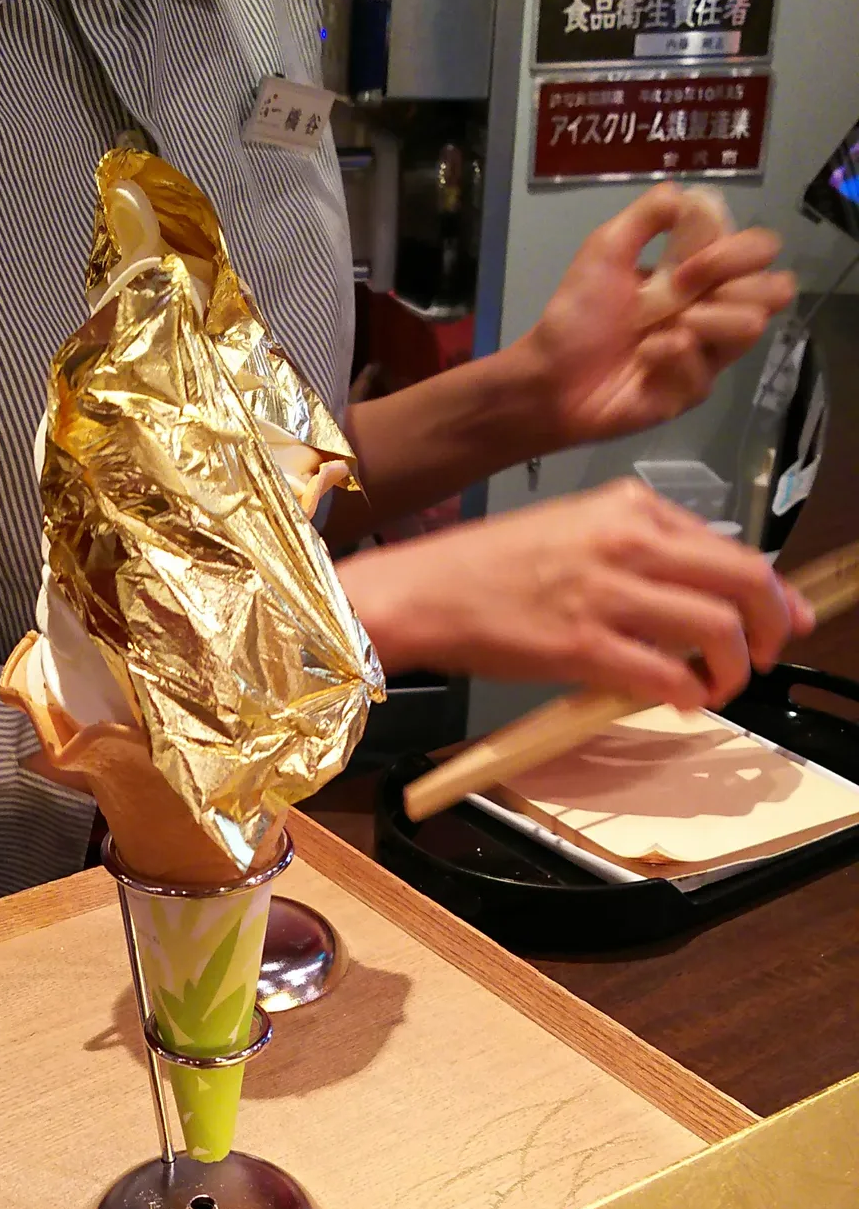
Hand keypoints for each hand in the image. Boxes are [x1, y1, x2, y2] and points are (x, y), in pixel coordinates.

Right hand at [342, 480, 814, 709]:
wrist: (425, 591)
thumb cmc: (491, 567)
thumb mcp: (576, 528)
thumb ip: (639, 549)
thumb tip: (697, 591)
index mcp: (631, 506)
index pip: (732, 546)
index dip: (771, 592)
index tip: (783, 618)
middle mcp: (630, 540)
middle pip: (745, 581)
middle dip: (769, 628)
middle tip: (763, 656)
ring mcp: (608, 593)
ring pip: (718, 629)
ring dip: (734, 668)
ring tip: (719, 686)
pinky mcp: (584, 645)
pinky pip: (667, 675)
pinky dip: (689, 695)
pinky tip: (682, 701)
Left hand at [523, 187, 796, 446]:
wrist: (550, 376)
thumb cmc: (577, 314)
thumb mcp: (606, 249)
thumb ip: (647, 216)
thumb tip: (686, 194)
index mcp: (701, 273)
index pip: (758, 251)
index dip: (738, 252)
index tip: (689, 262)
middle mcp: (714, 310)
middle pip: (774, 289)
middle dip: (731, 283)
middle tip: (681, 293)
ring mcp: (707, 354)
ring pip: (751, 328)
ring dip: (707, 321)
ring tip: (660, 330)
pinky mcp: (691, 391)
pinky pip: (705, 372)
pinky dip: (671, 359)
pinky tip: (643, 360)